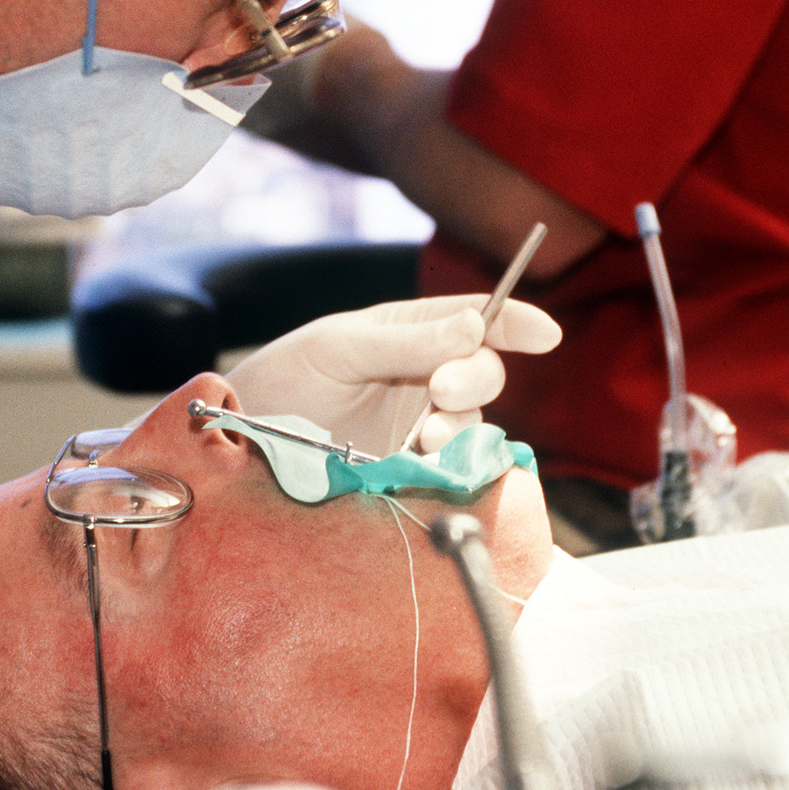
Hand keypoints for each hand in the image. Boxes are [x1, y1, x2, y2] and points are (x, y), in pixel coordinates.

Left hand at [225, 295, 560, 455]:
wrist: (242, 441)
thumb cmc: (284, 379)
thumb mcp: (338, 349)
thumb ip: (405, 342)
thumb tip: (474, 328)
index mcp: (409, 332)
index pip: (475, 319)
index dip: (514, 321)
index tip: (546, 333)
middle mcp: (423, 377)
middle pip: (482, 372)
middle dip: (474, 376)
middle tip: (441, 387)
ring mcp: (419, 425)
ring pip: (471, 422)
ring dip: (459, 427)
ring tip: (425, 438)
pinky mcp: (410, 470)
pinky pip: (450, 467)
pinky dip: (450, 466)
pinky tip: (427, 464)